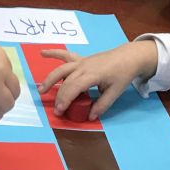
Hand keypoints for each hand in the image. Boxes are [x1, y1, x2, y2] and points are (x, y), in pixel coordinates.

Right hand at [37, 42, 158, 118]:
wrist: (128, 57)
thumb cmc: (122, 74)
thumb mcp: (115, 92)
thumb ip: (102, 105)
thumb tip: (90, 116)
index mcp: (93, 74)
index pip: (74, 87)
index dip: (65, 99)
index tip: (61, 111)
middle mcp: (84, 67)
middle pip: (66, 82)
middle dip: (59, 96)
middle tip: (56, 110)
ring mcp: (81, 62)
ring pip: (62, 69)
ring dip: (50, 79)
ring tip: (41, 90)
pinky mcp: (81, 59)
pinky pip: (65, 55)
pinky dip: (54, 53)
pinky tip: (43, 53)